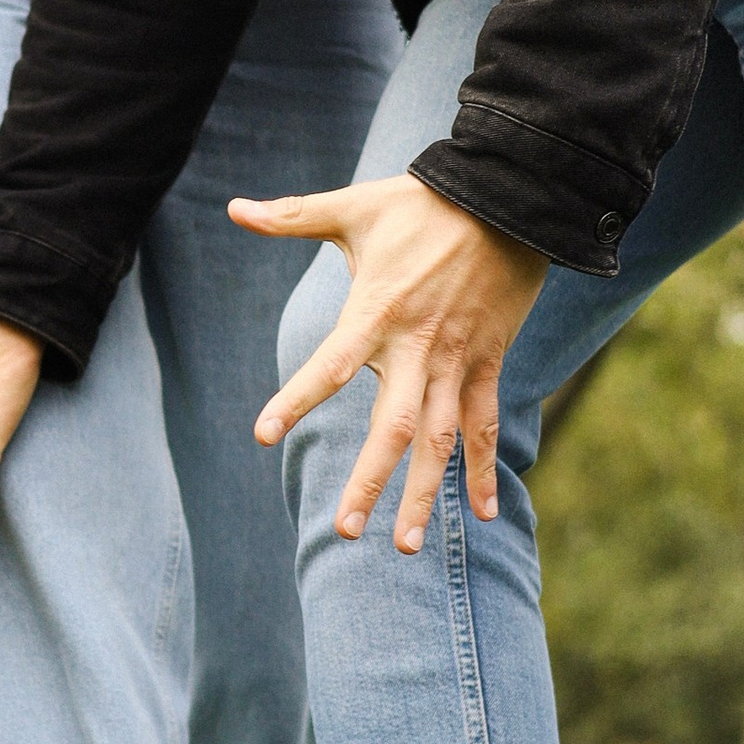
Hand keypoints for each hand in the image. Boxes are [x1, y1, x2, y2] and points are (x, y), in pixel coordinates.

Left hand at [228, 176, 547, 551]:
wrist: (509, 198)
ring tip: (407, 546)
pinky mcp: (488, 362)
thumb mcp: (355, 207)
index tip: (262, 435)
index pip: (330, 366)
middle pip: (393, 427)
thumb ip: (292, 215)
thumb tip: (234, 207)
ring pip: (441, 440)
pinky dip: (485, 469)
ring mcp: (458, 360)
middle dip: (369, 482)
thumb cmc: (423, 203)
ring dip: (426, 493)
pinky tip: (486, 514)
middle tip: (344, 532)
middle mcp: (419, 348)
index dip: (296, 399)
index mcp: (377, 313)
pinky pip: (486, 424)